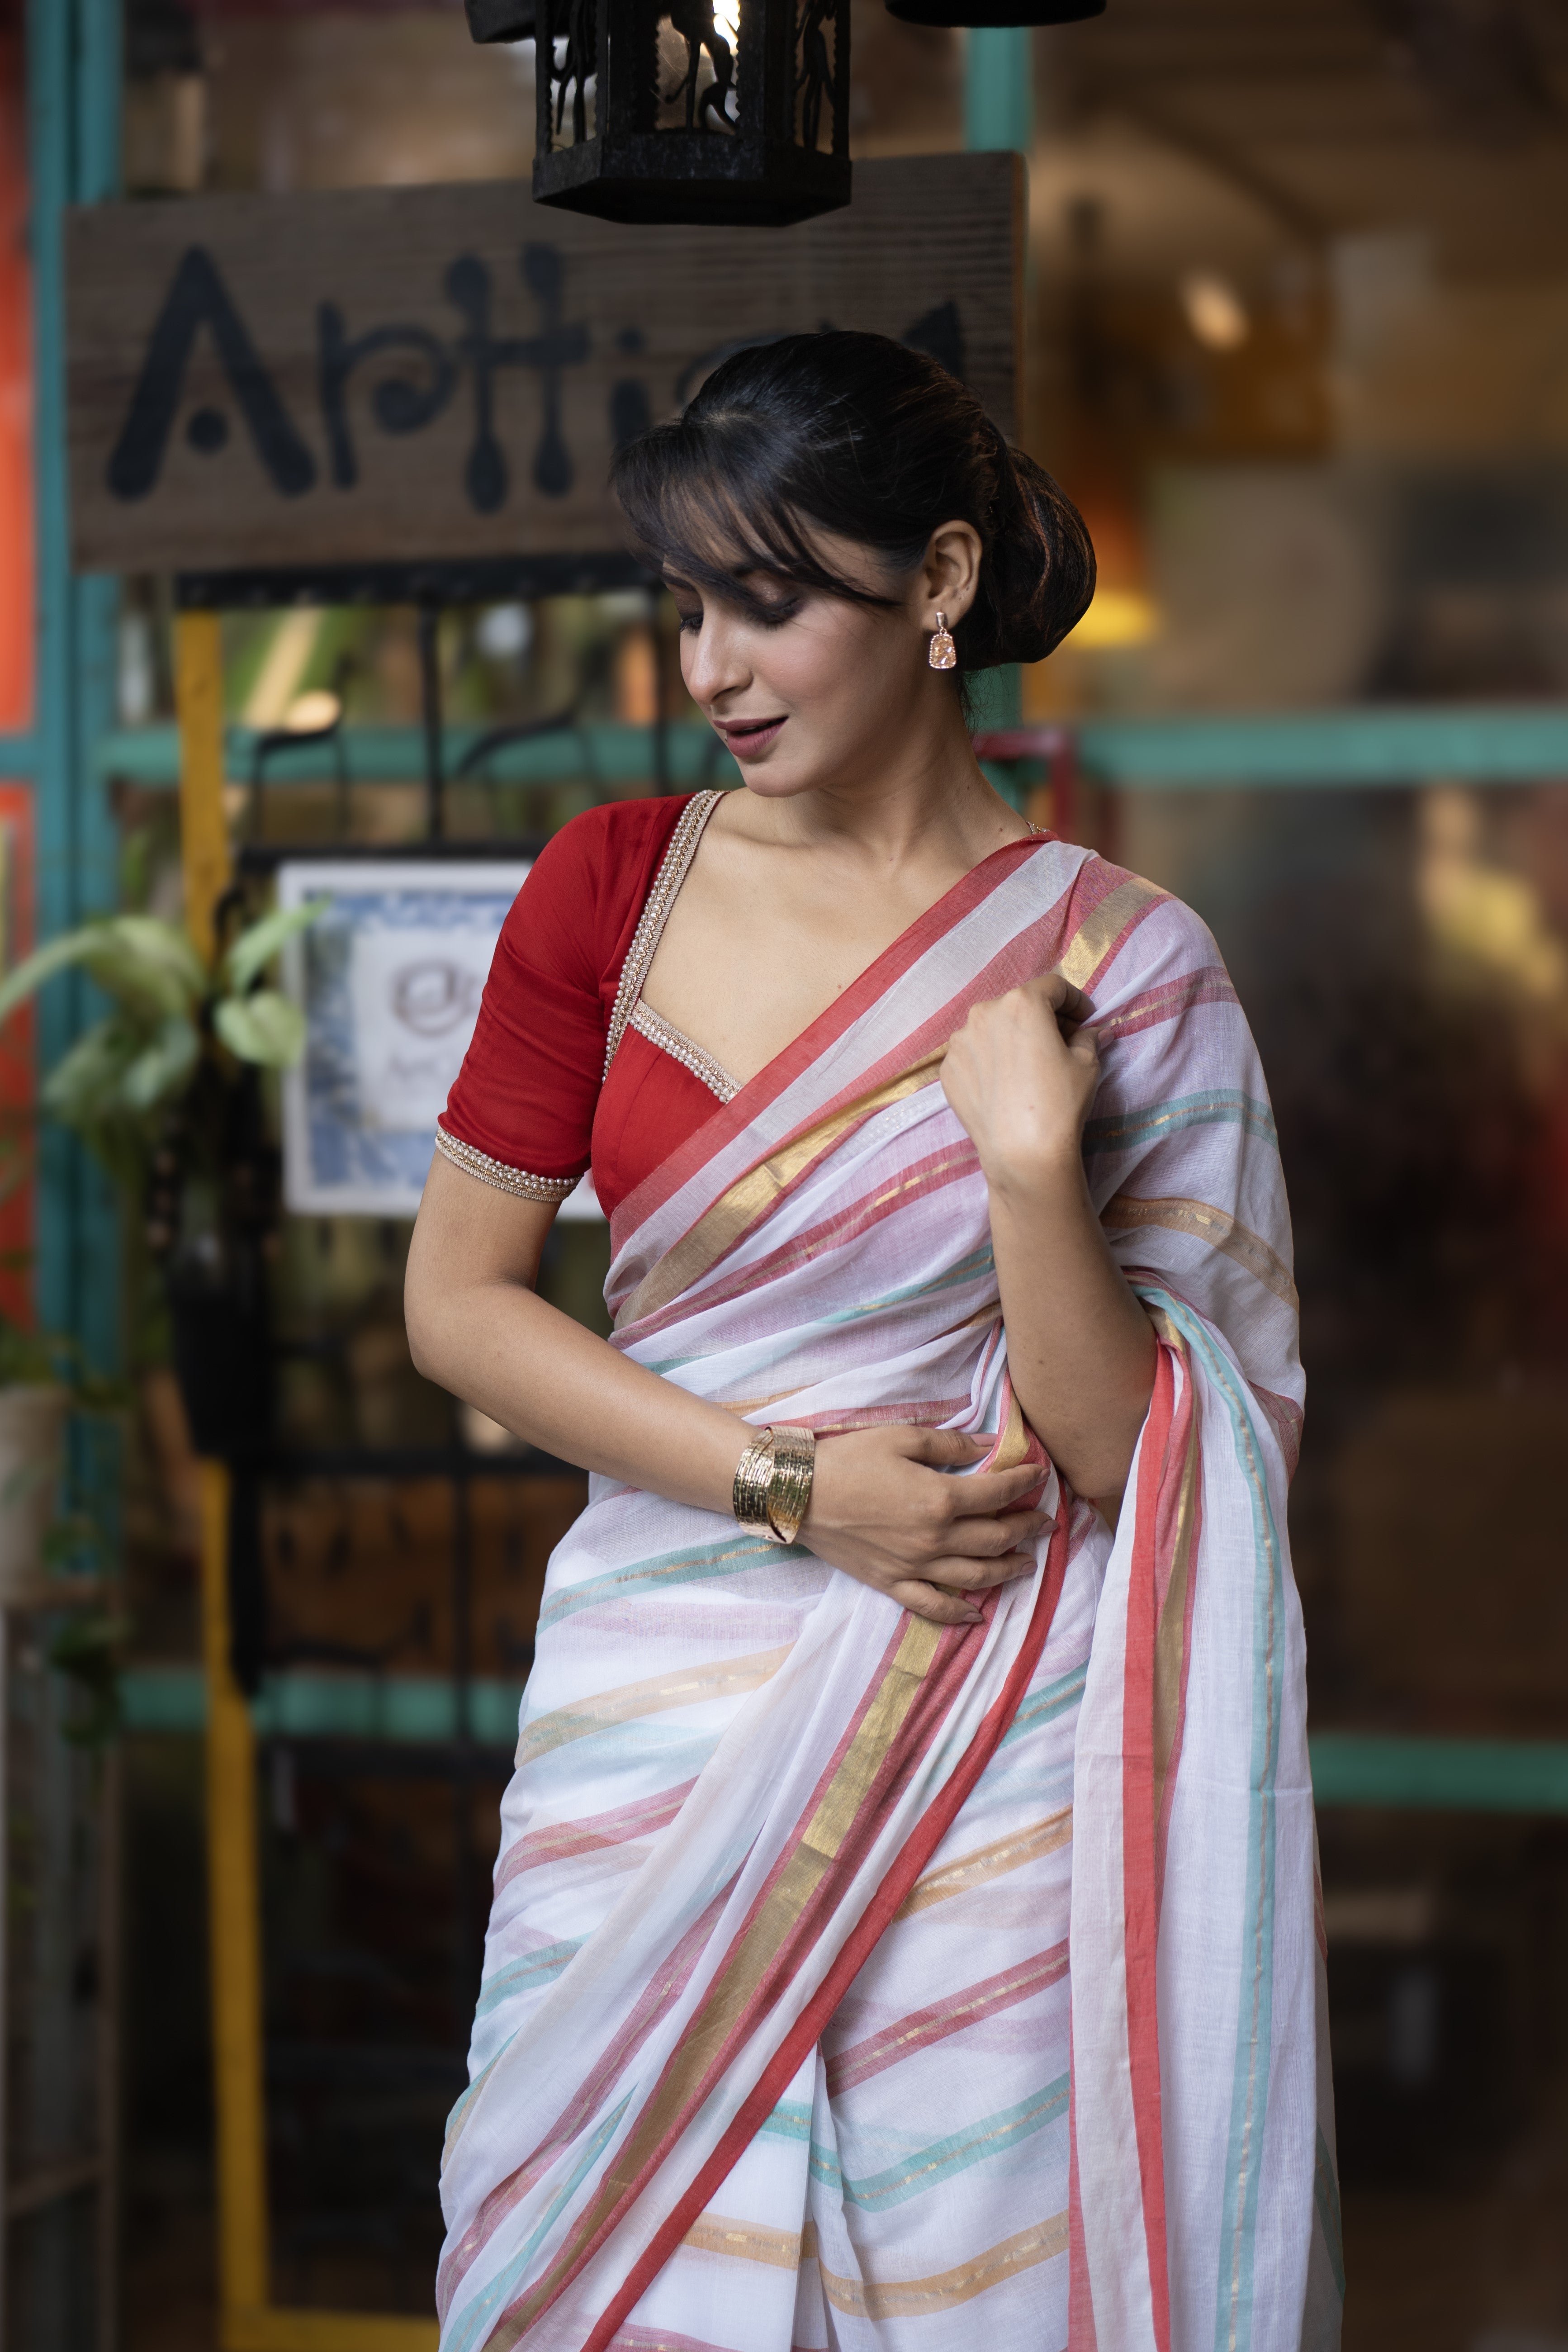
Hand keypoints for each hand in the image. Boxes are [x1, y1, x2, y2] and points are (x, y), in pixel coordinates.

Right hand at [801, 1425, 1050, 1626]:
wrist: (795, 1494)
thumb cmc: (847, 1459)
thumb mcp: (901, 1438)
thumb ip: (950, 1444)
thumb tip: (989, 1444)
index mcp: (939, 1500)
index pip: (997, 1494)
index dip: (1024, 1482)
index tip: (1040, 1474)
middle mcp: (933, 1540)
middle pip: (995, 1538)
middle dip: (1026, 1529)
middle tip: (1045, 1523)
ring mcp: (913, 1567)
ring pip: (974, 1576)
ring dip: (1007, 1570)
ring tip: (1027, 1564)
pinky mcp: (891, 1583)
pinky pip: (932, 1606)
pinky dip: (959, 1614)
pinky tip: (978, 1615)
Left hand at [940, 974, 1098, 1190]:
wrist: (1022, 1153)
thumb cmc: (1059, 1103)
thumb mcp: (1086, 1065)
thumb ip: (1088, 1037)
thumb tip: (1093, 1031)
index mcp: (1021, 1003)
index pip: (1053, 987)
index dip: (1074, 1001)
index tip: (1084, 1018)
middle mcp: (983, 1013)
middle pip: (1019, 1005)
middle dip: (1042, 1018)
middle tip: (1061, 1042)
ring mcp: (960, 1043)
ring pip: (992, 1028)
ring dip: (1012, 1037)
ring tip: (1029, 1066)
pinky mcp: (948, 1070)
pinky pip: (974, 1055)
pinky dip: (990, 1060)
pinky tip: (1006, 1084)